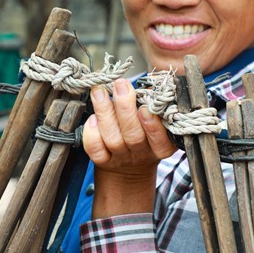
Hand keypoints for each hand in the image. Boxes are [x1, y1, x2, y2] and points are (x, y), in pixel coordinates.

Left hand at [82, 78, 176, 217]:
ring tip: (100, 92)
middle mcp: (142, 154)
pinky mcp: (104, 161)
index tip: (145, 107)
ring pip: (113, 139)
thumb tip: (149, 85)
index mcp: (161, 146)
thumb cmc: (146, 135)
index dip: (152, 126)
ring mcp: (121, 158)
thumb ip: (155, 107)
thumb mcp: (159, 124)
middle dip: (125, 109)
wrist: (131, 167)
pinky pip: (95, 150)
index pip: (160, 140)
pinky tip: (92, 117)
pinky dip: (92, 133)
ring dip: (105, 113)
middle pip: (134, 136)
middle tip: (121, 85)